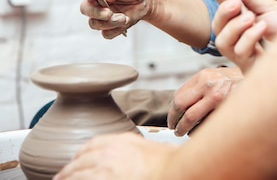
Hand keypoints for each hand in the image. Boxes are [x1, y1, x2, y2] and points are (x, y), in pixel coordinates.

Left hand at [53, 132, 173, 179]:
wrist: (175, 172)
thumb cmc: (168, 164)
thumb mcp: (148, 148)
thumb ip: (133, 149)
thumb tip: (133, 158)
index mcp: (119, 142)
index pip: (91, 145)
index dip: (81, 154)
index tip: (76, 160)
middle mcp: (108, 154)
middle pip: (79, 160)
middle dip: (69, 169)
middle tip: (60, 176)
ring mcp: (103, 172)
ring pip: (76, 175)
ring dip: (66, 178)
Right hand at [80, 0, 149, 38]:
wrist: (146, 0)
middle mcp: (96, 2)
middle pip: (85, 9)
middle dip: (96, 13)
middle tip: (109, 13)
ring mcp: (101, 15)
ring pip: (94, 24)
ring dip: (109, 23)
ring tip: (124, 17)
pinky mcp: (109, 27)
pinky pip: (106, 33)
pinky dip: (115, 30)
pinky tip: (125, 21)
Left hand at [167, 66, 242, 135]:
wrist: (258, 78)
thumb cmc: (238, 79)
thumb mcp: (216, 75)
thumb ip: (200, 86)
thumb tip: (183, 103)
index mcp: (203, 76)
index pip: (178, 95)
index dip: (172, 110)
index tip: (171, 118)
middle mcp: (208, 85)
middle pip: (181, 105)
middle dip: (174, 120)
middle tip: (173, 128)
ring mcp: (217, 97)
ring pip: (191, 118)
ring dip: (184, 129)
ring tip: (182, 133)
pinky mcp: (226, 109)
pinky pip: (207, 124)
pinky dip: (201, 131)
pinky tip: (200, 134)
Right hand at [208, 0, 276, 72]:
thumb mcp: (269, 7)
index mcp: (241, 20)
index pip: (223, 7)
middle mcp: (238, 37)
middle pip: (217, 27)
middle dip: (223, 12)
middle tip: (235, 3)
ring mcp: (243, 54)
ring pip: (223, 42)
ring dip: (235, 27)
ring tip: (252, 18)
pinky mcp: (250, 66)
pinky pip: (239, 53)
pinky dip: (248, 38)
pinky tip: (262, 29)